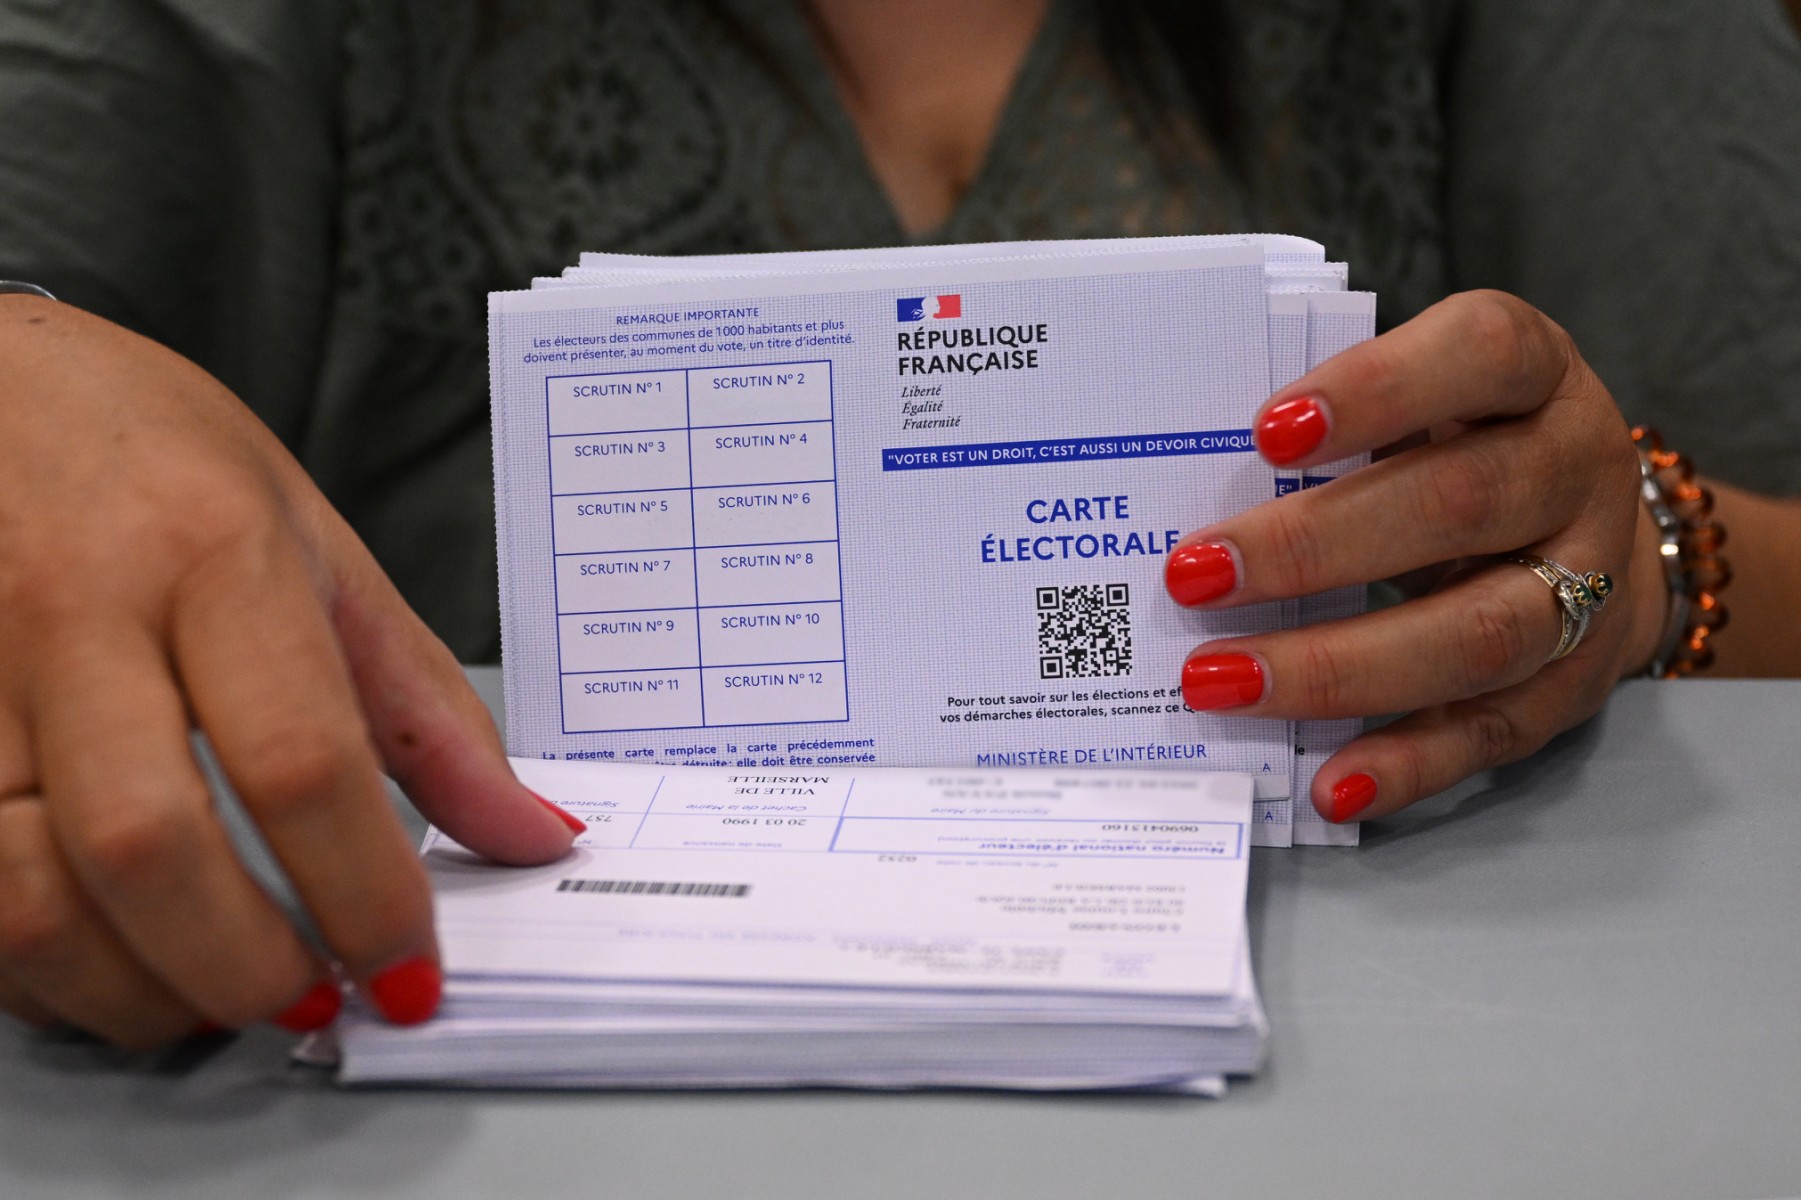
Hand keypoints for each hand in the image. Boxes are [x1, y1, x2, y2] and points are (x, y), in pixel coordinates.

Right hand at [0, 297, 579, 1047]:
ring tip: (213, 1003)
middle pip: (147, 847)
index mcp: (211, 553)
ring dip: (132, 992)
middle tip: (312, 1002)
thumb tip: (527, 832)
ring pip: (22, 893)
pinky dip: (36, 967)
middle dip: (242, 966)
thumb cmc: (154, 450)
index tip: (408, 971)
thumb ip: (424, 707)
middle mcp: (71, 611)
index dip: (365, 895)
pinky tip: (107, 964)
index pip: (303, 762)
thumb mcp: (319, 543)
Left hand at [1164, 291, 1666, 823]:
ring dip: (1338, 666)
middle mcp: (1579, 469)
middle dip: (1314, 545)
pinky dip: (1407, 762)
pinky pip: (1494, 731)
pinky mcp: (1577, 681)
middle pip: (1461, 503)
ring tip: (1221, 681)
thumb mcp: (1423, 394)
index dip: (1378, 389)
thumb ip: (1334, 423)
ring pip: (1480, 632)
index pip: (1482, 353)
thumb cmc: (1465, 440)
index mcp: (1535, 373)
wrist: (1601, 529)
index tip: (1266, 432)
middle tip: (1192, 575)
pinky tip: (1328, 781)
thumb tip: (1188, 483)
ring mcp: (1593, 582)